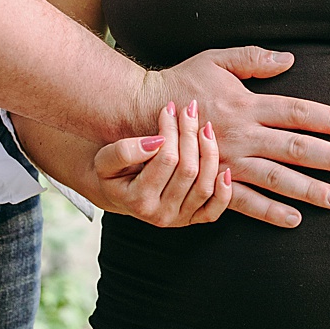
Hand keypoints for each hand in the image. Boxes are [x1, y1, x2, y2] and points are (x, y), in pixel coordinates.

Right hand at [92, 98, 232, 225]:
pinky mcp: (193, 219)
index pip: (165, 159)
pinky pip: (216, 209)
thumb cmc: (112, 174)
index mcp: (139, 201)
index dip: (171, 131)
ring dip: (209, 153)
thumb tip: (157, 141)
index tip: (168, 109)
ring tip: (205, 128)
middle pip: (188, 170)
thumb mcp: (105, 161)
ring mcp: (180, 219)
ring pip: (204, 186)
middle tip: (189, 111)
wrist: (118, 195)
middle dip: (190, 135)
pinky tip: (225, 168)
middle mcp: (161, 215)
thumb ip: (124, 151)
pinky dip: (224, 190)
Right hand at [141, 47, 329, 228]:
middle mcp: (242, 133)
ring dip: (309, 189)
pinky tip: (293, 219)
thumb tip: (289, 60)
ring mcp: (228, 160)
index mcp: (247, 104)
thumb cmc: (180, 82)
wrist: (139, 111)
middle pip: (296, 147)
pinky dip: (269, 211)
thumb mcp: (215, 60)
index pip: (299, 112)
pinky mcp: (212, 178)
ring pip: (277, 177)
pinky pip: (243, 200)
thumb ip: (252, 58)